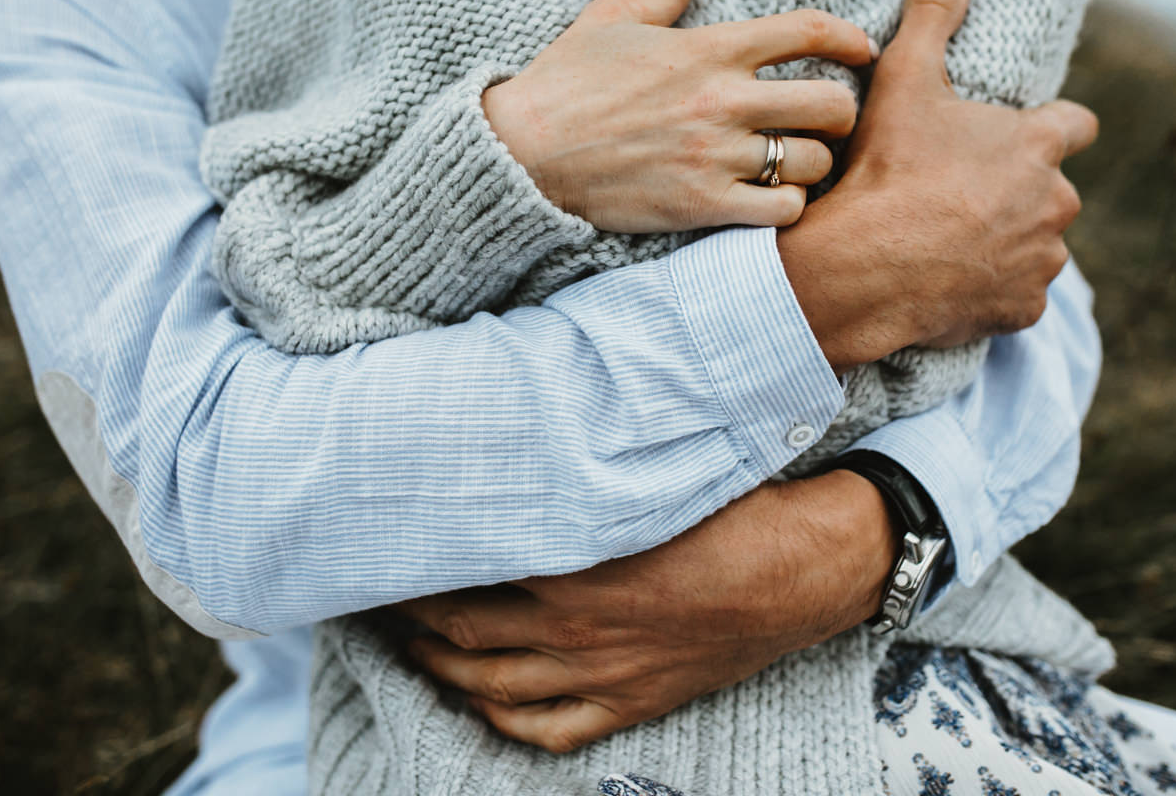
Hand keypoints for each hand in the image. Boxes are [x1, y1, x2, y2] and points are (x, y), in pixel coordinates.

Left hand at [393, 468, 895, 752]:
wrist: (802, 571)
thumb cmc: (725, 510)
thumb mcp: (643, 482)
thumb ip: (575, 477)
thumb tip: (520, 447)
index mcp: (570, 566)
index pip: (462, 570)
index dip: (414, 564)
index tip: (385, 543)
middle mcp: (572, 629)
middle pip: (461, 631)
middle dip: (408, 617)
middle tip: (373, 597)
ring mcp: (600, 673)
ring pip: (490, 686)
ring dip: (439, 668)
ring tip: (407, 647)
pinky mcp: (630, 702)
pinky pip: (546, 728)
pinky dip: (502, 720)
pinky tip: (479, 704)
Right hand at [481, 0, 876, 232]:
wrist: (522, 153)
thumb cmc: (564, 83)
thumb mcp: (609, 19)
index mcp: (709, 48)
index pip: (807, 30)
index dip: (850, 38)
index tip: (862, 50)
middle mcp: (723, 100)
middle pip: (830, 103)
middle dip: (844, 111)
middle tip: (831, 119)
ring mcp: (716, 156)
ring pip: (813, 161)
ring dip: (816, 163)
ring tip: (800, 163)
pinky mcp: (702, 206)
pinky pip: (781, 211)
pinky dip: (788, 207)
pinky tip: (772, 200)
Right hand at [779, 0, 1097, 369]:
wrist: (867, 265)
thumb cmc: (888, 169)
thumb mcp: (904, 79)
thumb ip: (933, 17)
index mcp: (1038, 145)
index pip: (1075, 125)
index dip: (1050, 129)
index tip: (1022, 138)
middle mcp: (1056, 201)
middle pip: (1052, 190)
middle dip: (1018, 191)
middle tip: (959, 194)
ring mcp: (1043, 259)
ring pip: (1037, 244)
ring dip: (1009, 241)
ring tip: (951, 240)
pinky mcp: (1024, 307)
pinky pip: (1018, 296)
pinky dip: (993, 289)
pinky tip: (951, 280)